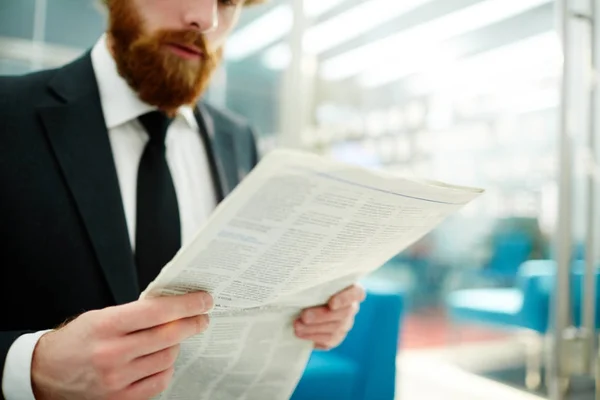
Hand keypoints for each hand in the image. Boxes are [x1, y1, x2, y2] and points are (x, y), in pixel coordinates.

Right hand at [31, 292, 212, 399]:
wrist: (46, 374)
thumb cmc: (77, 341)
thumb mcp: (101, 317)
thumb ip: (135, 313)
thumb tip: (175, 307)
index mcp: (106, 326)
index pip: (157, 311)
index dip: (186, 305)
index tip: (203, 300)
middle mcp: (112, 354)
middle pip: (168, 336)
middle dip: (192, 324)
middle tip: (202, 317)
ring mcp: (117, 380)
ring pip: (168, 358)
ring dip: (176, 346)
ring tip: (172, 339)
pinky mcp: (121, 399)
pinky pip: (160, 381)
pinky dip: (166, 368)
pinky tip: (161, 360)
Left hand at [294, 285, 365, 349]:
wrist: (305, 300)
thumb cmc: (311, 284)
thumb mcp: (315, 280)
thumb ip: (315, 280)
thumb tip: (304, 281)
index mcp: (350, 288)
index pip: (357, 293)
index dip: (345, 299)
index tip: (331, 303)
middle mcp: (351, 307)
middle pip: (344, 313)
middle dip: (322, 316)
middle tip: (304, 316)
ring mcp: (345, 323)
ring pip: (336, 329)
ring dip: (314, 329)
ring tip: (297, 326)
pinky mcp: (336, 336)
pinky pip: (329, 341)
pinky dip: (314, 338)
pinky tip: (302, 334)